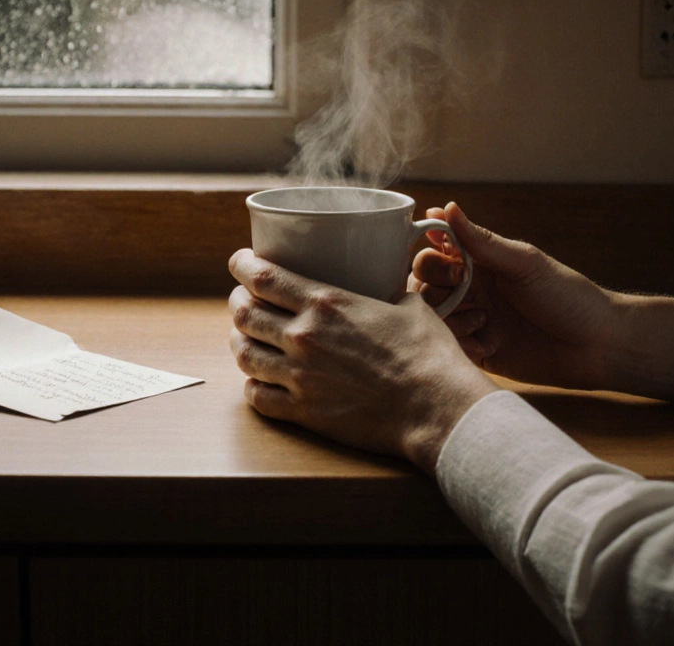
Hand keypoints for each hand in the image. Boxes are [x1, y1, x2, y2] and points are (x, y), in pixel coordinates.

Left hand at [228, 249, 498, 474]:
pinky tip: (260, 380)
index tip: (239, 262)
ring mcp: (300, 377)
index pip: (263, 277)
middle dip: (237, 302)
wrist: (436, 407)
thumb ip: (384, 292)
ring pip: (244, 354)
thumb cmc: (429, 355)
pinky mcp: (304, 412)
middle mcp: (304, 337)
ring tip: (245, 337)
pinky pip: (257, 397)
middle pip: (244, 314)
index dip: (242, 266)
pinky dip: (252, 385)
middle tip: (243, 299)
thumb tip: (388, 283)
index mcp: (326, 303)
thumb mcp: (408, 305)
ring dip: (239, 342)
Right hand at [411, 203, 673, 402]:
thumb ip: (481, 241)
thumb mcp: (524, 263)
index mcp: (481, 262)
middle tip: (468, 297)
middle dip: (437, 290)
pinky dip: (463, 345)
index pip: (434, 252)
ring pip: (432, 318)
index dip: (431, 257)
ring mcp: (474, 320)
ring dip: (450, 320)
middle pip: (424, 285)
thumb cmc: (567, 295)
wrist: (596, 346)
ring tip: (484, 323)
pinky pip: (450, 347)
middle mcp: (473, 289)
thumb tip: (446, 207)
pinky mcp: (479, 352)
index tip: (453, 266)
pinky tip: (491, 344)